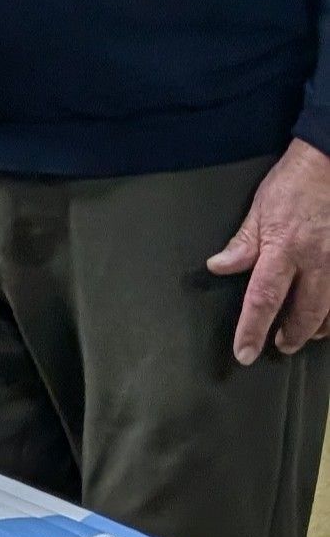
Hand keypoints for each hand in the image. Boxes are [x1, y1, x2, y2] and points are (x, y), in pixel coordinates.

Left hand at [207, 137, 329, 360]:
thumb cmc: (295, 183)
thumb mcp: (261, 208)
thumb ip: (244, 242)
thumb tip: (219, 267)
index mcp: (285, 249)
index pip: (263, 299)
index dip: (252, 329)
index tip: (245, 353)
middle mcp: (317, 261)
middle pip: (305, 312)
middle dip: (292, 334)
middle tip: (281, 345)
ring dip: (318, 326)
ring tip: (306, 334)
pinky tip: (328, 315)